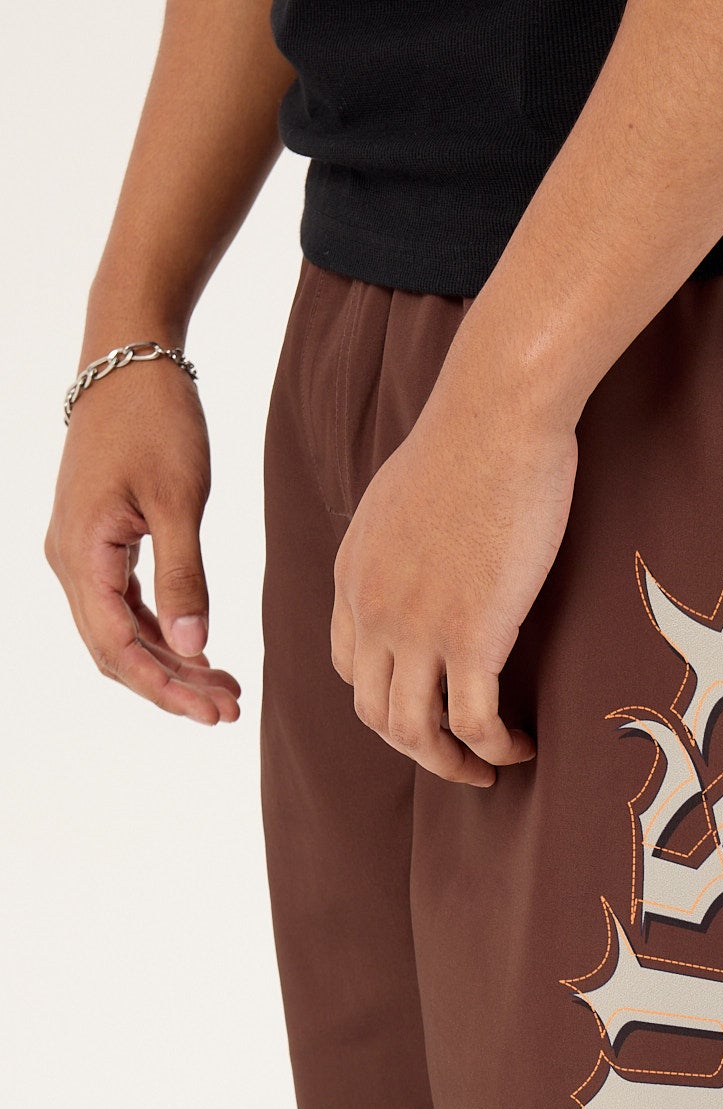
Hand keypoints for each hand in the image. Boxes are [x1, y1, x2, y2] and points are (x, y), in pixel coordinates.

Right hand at [45, 357, 239, 725]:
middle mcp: (69, 560)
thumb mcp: (179, 499)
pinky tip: (202, 652)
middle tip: (230, 711)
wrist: (128, 358)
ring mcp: (80, 552)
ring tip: (226, 690)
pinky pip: (123, 606)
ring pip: (119, 633)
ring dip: (170, 664)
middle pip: (115, 651)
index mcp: (82, 553)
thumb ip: (185, 577)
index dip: (165, 687)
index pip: (117, 647)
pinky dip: (160, 633)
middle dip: (172, 686)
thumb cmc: (156, 419)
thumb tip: (193, 647)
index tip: (214, 713)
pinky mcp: (98, 543)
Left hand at [330, 349, 577, 784]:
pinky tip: (521, 744)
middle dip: (418, 749)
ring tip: (490, 766)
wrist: (496, 416)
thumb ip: (402, 540)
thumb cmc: (470, 440)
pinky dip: (495, 748)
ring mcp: (417, 628)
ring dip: (453, 764)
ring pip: (416, 733)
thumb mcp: (404, 496)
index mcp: (353, 577)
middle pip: (376, 715)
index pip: (351, 668)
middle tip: (461, 758)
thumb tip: (432, 554)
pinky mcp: (471, 635)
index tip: (432, 707)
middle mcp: (373, 611)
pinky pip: (473, 722)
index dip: (389, 701)